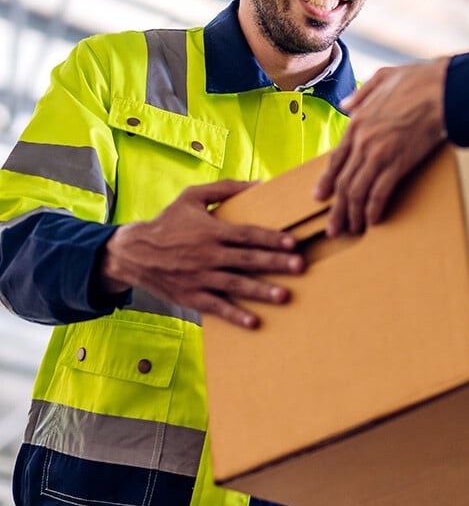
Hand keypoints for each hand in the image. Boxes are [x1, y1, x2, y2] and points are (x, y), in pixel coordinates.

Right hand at [99, 180, 303, 328]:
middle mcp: (207, 255)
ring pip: (235, 285)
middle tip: (299, 267)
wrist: (133, 252)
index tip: (292, 243)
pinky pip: (217, 307)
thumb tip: (260, 183)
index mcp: (211, 230)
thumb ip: (225, 188)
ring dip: (260, 291)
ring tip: (283, 296)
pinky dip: (235, 315)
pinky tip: (254, 322)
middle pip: (246, 260)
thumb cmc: (168, 222)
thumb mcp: (192, 196)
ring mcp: (200, 277)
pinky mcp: (192, 296)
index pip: (247, 234)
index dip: (270, 238)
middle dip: (274, 263)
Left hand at [315, 58, 449, 235]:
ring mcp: (379, 154)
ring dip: (353, 214)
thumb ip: (361, 93)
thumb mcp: (383, 77)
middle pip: (344, 182)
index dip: (327, 181)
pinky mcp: (398, 163)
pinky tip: (373, 221)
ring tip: (351, 230)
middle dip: (337, 209)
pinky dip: (374, 209)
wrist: (443, 89)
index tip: (320, 197)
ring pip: (357, 191)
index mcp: (358, 122)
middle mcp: (363, 142)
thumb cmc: (420, 81)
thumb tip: (346, 104)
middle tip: (333, 228)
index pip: (336, 160)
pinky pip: (380, 192)